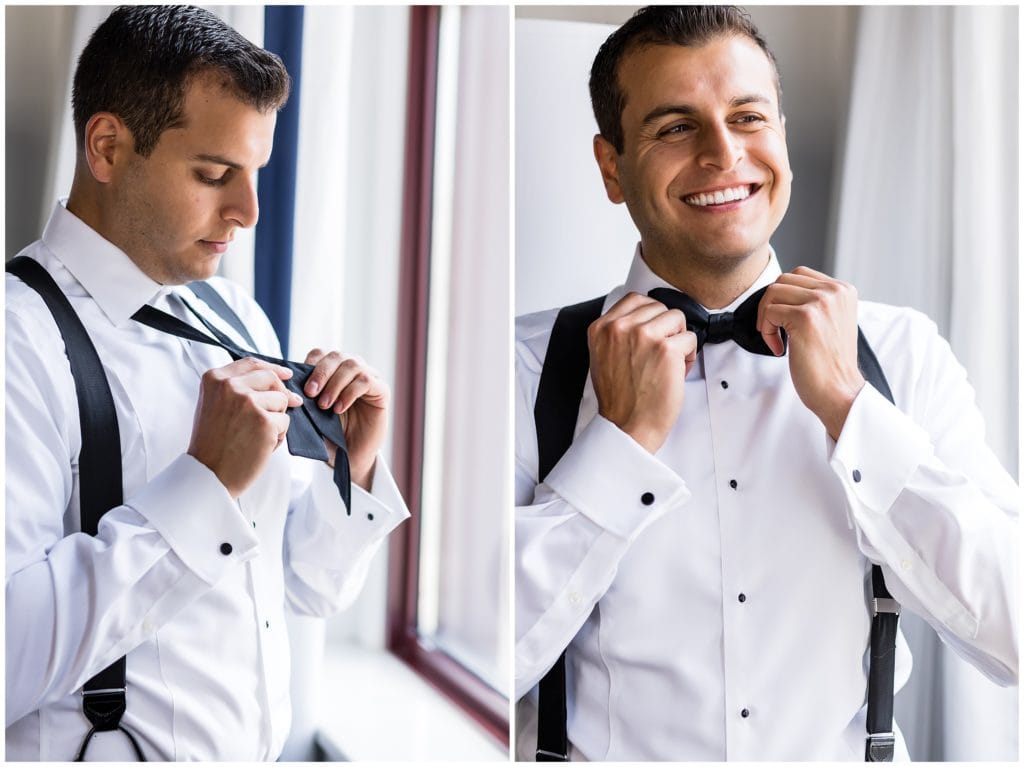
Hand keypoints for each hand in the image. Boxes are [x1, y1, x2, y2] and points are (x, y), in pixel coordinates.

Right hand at [188, 357, 302, 497]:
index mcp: (214, 379)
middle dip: (280, 395)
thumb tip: (278, 378)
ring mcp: (248, 402)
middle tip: (280, 411)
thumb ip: (237, 388)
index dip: (273, 368)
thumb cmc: (213, 443)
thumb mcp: (215, 405)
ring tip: (257, 436)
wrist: (208, 474)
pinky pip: (285, 422)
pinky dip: (278, 436)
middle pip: (271, 379)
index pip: (252, 363)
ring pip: (281, 401)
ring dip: (276, 419)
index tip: (287, 374)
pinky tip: (261, 447)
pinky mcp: (264, 421)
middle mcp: (230, 386)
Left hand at [303, 349, 388, 489]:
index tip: (299, 386)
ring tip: (325, 406)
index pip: (321, 354)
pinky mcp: (381, 391)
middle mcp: (352, 371)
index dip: (310, 365)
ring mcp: (369, 379)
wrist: (348, 458)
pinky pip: (366, 381)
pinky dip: (349, 393)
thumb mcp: (311, 412)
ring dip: (335, 383)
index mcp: (334, 372)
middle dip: (320, 372)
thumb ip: (304, 395)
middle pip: (336, 355)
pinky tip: (339, 408)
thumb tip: (288, 381)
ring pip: (352, 364)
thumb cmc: (329, 434)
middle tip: (310, 393)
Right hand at [588, 292, 697, 453]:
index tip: (653, 334)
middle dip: (666, 330)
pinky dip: (689, 356)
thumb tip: (643, 317)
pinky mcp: (666, 349)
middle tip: (660, 355)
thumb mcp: (603, 356)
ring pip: (678, 318)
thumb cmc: (619, 398)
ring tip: (669, 362)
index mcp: (601, 328)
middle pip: (659, 307)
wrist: (627, 426)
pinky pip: (690, 338)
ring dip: (679, 340)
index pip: (635, 299)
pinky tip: (677, 371)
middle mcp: (620, 328)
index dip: (650, 316)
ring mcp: (643, 336)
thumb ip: (617, 332)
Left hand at [757, 266, 864, 439]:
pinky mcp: (805, 317)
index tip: (786, 321)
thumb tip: (782, 291)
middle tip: (774, 330)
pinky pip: (769, 312)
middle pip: (783, 280)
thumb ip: (815, 301)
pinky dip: (767, 332)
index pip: (799, 274)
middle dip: (771, 305)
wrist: (840, 391)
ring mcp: (821, 302)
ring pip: (773, 292)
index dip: (784, 297)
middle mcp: (835, 291)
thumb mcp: (831, 320)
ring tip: (776, 339)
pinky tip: (780, 348)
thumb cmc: (830, 363)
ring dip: (766, 318)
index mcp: (843, 290)